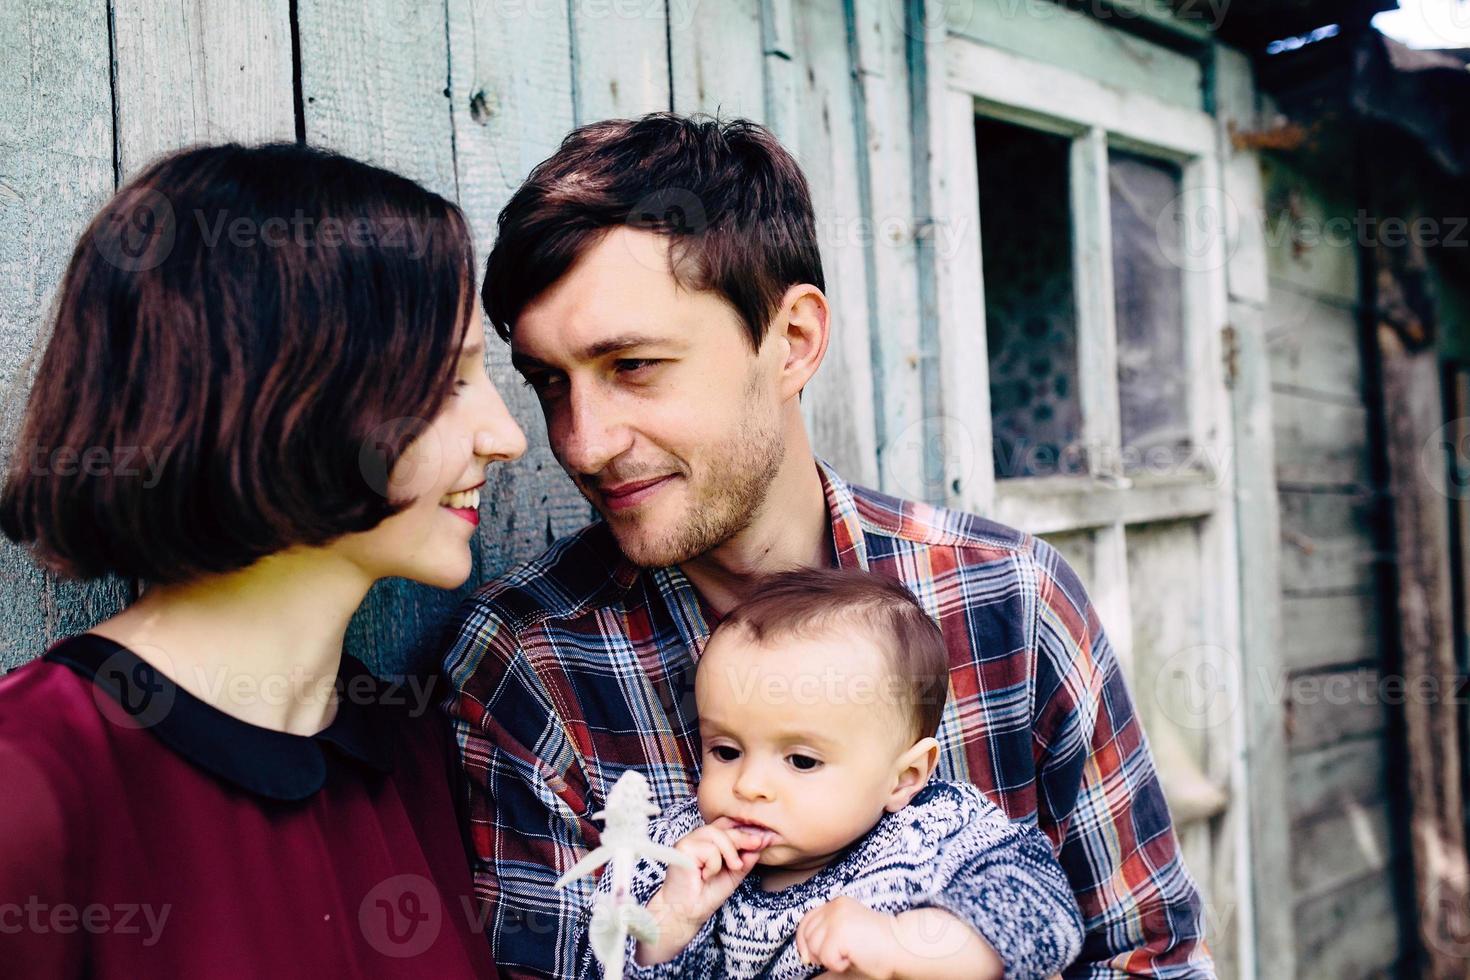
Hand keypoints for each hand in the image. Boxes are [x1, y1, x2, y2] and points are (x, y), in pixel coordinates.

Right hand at [636, 818, 771, 964]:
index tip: (766, 837)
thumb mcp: (734, 874)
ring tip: (734, 867)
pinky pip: (709, 849)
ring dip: (730, 852)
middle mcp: (698, 837)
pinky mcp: (683, 848)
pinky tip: (705, 876)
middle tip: (760, 844)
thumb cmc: (706, 894)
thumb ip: (745, 859)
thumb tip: (761, 844)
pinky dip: (714, 865)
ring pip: (717, 835)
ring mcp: (689, 841)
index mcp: (709, 841)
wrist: (688, 913)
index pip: (728, 825)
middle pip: (725, 827)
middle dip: (745, 836)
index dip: (746, 829)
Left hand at [797, 897, 900, 978]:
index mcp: (837, 905)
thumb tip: (804, 959)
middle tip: (841, 957)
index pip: (806, 920)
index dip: (802, 941)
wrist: (903, 946)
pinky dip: (839, 965)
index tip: (808, 958)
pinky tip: (855, 957)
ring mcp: (836, 917)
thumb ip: (827, 940)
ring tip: (852, 954)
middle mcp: (834, 906)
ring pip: (814, 948)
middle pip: (807, 935)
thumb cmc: (880, 947)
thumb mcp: (848, 939)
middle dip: (818, 953)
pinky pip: (826, 957)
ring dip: (831, 959)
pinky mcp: (839, 931)